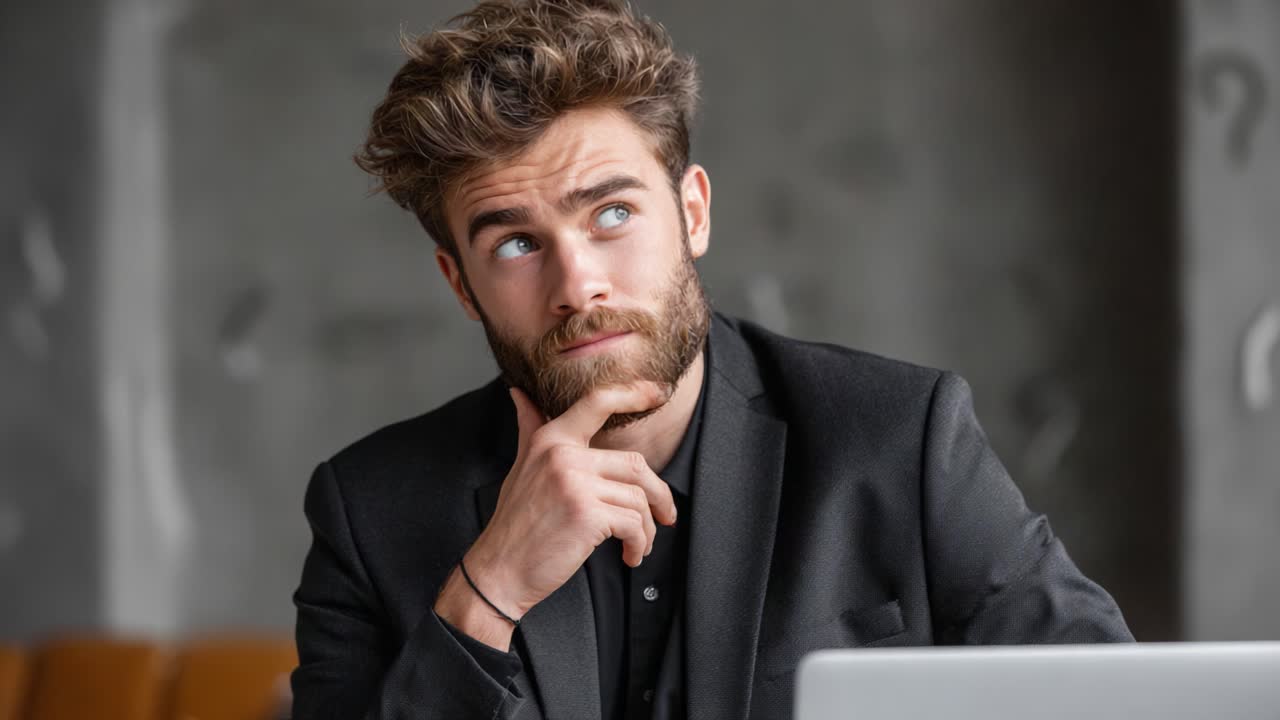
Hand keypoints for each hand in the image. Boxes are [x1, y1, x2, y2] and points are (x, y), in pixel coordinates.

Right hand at [434, 382, 677, 648]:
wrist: (499, 571)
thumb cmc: (515, 524)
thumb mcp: (521, 467)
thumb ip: (530, 427)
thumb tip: (520, 393)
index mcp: (551, 440)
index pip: (598, 402)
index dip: (634, 393)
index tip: (659, 392)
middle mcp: (563, 455)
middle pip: (637, 464)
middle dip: (659, 495)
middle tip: (665, 515)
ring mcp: (575, 483)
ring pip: (639, 498)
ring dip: (648, 528)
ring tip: (639, 543)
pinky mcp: (587, 514)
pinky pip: (634, 524)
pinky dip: (639, 544)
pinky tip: (630, 555)